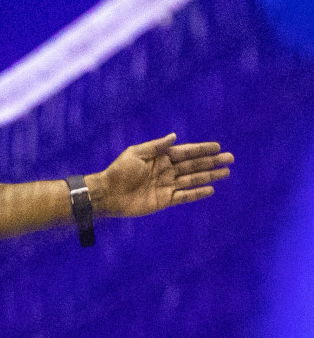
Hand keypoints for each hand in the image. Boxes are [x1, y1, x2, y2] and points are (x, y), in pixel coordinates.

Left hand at [88, 133, 232, 217]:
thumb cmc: (119, 171)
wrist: (108, 194)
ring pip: (193, 179)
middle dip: (211, 161)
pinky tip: (210, 189)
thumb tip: (174, 136)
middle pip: (193, 165)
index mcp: (159, 158)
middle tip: (230, 158)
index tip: (217, 146)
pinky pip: (185, 196)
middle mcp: (166, 171)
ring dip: (209, 176)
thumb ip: (156, 146)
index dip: (201, 149)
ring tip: (226, 172)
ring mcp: (167, 186)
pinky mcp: (165, 200)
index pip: (185, 152)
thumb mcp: (135, 154)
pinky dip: (197, 193)